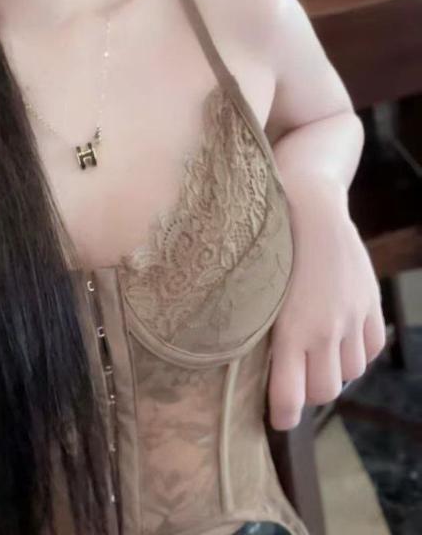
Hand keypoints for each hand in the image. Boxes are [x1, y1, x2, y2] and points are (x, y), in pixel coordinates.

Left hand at [267, 213, 386, 430]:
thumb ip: (259, 331)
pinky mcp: (370, 302)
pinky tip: (340, 337)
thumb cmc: (267, 245)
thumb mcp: (254, 291)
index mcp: (289, 329)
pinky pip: (371, 348)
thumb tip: (252, 366)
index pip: (290, 396)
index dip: (283, 416)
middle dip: (308, 392)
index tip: (278, 420)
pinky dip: (358, 351)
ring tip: (315, 353)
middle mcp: (324, 329)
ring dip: (333, 370)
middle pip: (324, 391)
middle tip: (294, 379)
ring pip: (350, 372)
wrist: (307, 204)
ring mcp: (351, 316)